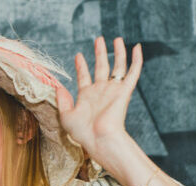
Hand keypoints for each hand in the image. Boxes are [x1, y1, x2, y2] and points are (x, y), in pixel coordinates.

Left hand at [56, 37, 141, 168]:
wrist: (98, 138)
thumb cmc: (82, 132)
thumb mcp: (66, 116)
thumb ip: (62, 101)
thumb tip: (58, 87)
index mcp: (87, 96)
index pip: (84, 76)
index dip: (81, 66)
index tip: (78, 55)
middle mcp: (101, 91)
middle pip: (101, 67)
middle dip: (100, 53)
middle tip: (99, 39)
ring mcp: (113, 90)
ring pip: (118, 66)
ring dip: (118, 52)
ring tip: (117, 38)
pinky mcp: (125, 91)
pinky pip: (133, 72)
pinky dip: (136, 60)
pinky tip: (137, 48)